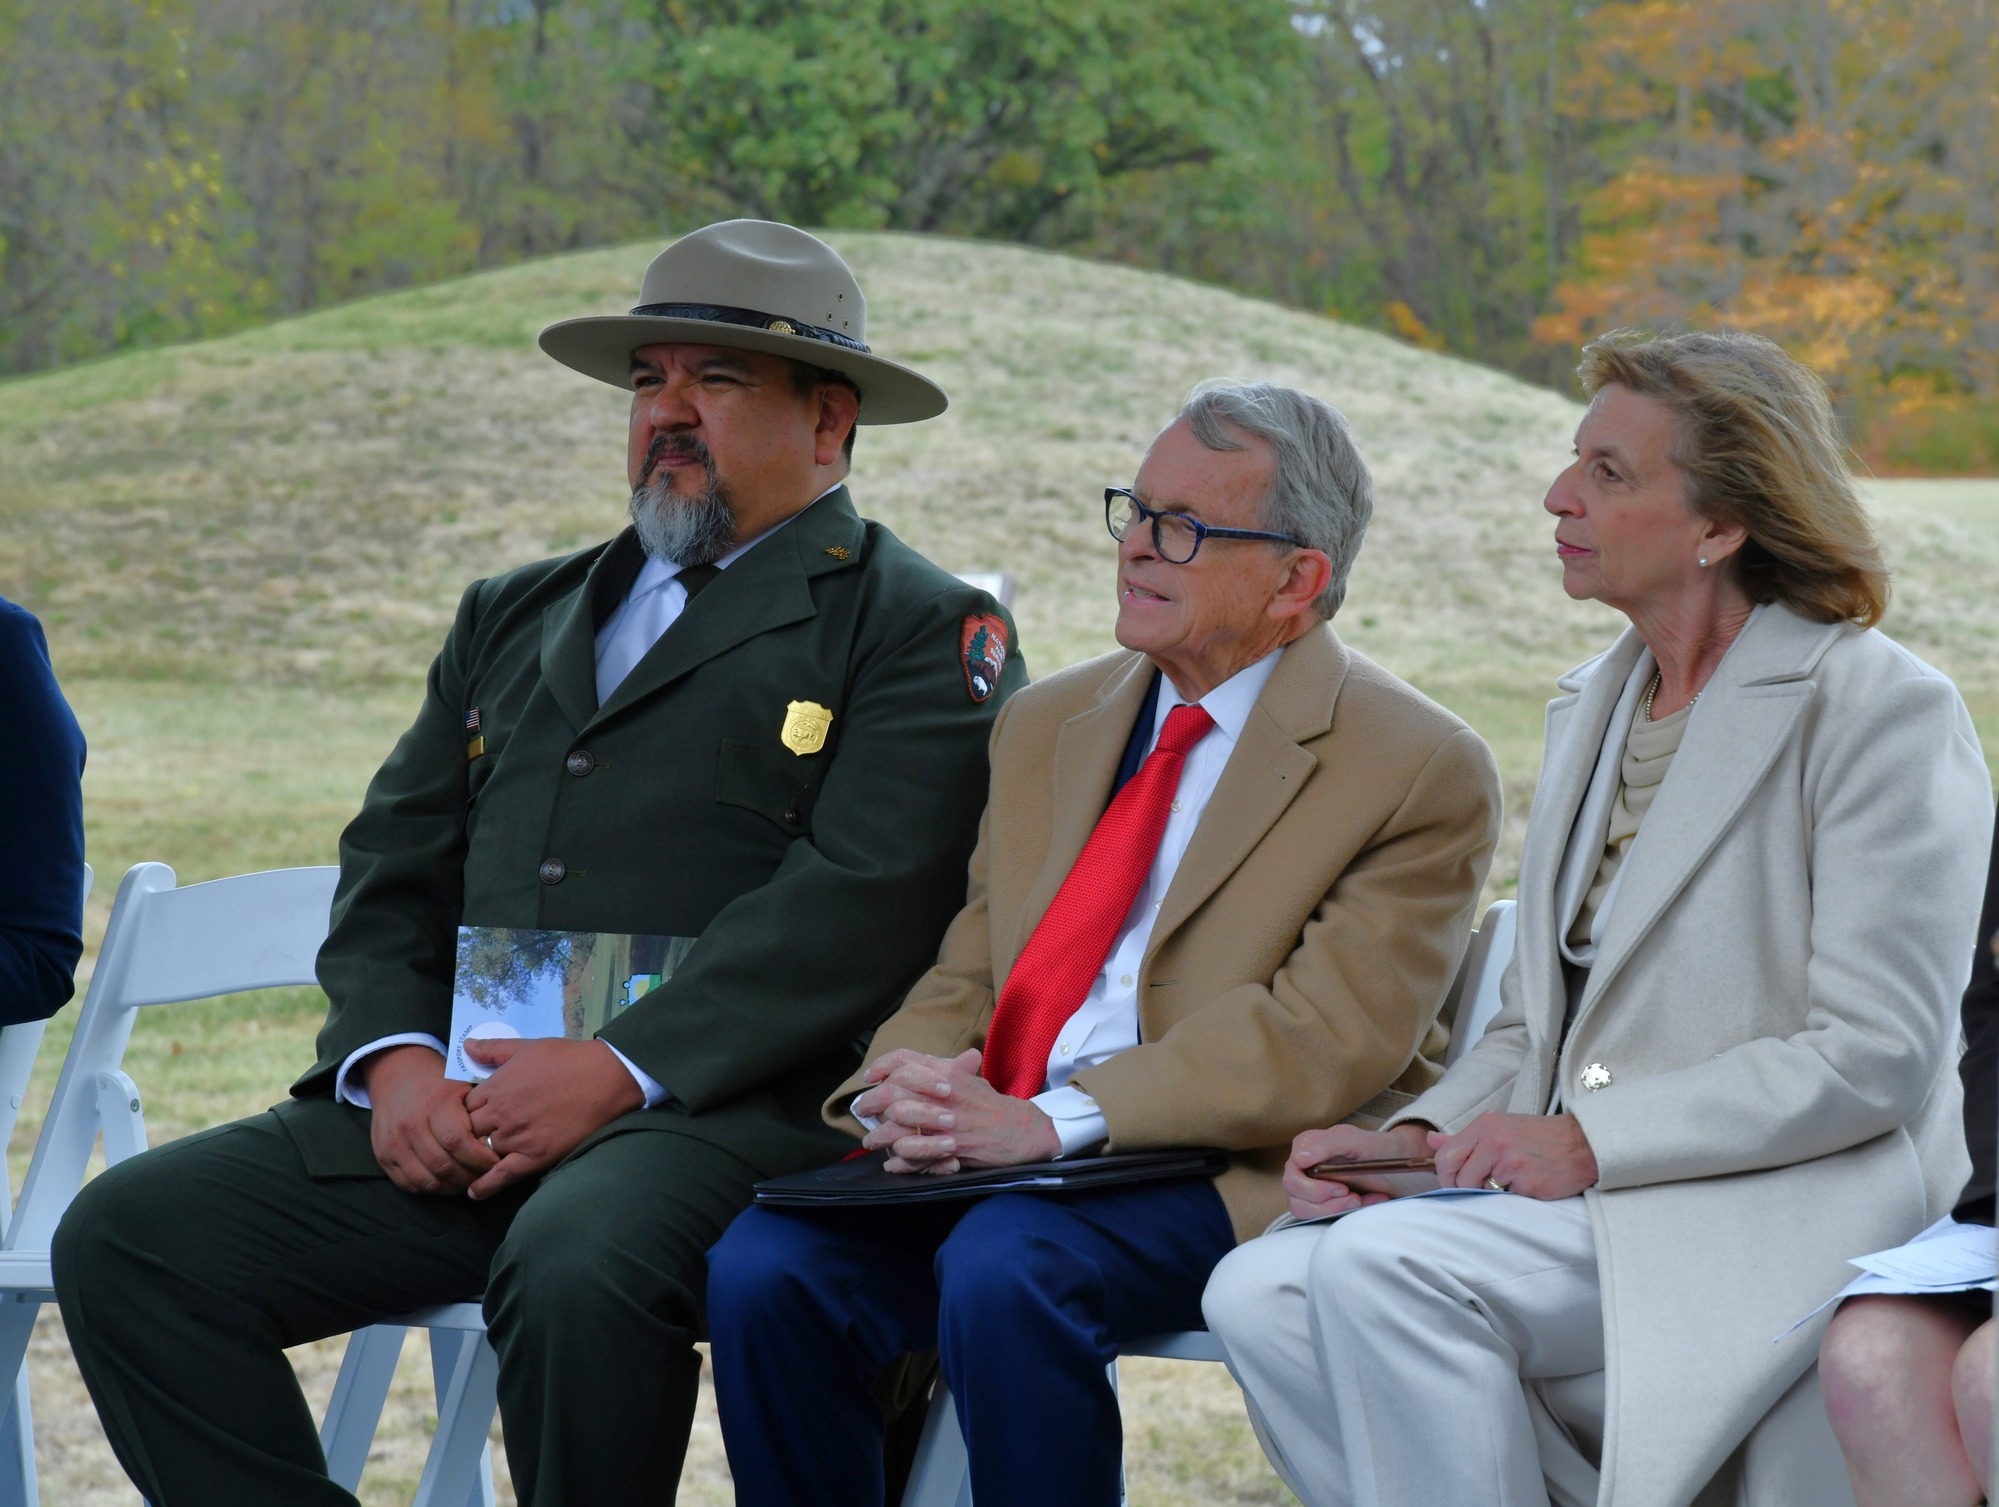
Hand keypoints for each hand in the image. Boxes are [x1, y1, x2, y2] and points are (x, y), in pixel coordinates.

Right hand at [360, 1044, 497, 1195]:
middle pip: (443, 1165)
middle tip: (485, 1177)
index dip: (480, 1158)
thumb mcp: (462, 1084)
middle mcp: (410, 1125)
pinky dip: (431, 1187)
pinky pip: (408, 1183)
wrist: (396, 1075)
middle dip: (469, 1176)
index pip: (458, 1142)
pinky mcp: (383, 1156)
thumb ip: (479, 1109)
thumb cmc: (438, 1081)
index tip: (496, 1163)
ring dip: (451, 1187)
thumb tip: (502, 1137)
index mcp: (434, 1105)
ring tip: (468, 1181)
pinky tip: (446, 1181)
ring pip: (426, 1180)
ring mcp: (393, 1143)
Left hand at [461, 1037, 645, 1199]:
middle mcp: (501, 1114)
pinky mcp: (535, 1157)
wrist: (605, 1078)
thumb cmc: (568, 1059)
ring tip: (472, 1164)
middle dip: (469, 1135)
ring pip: (482, 1154)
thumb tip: (465, 1045)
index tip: (474, 1116)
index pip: (463, 1108)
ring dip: (477, 1157)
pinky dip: (485, 1186)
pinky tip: (474, 1192)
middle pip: (468, 1132)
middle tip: (474, 1139)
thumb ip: (493, 1049)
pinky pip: (502, 1176)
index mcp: (496, 1087)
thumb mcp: (527, 1047)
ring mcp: (517, 1137)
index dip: (465, 1113)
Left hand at [853, 1048, 1060, 1173]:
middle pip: (893, 1091)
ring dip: (879, 1135)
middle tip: (864, 1111)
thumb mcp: (969, 1079)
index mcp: (947, 1073)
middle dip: (872, 1102)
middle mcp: (943, 1094)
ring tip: (872, 1141)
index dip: (881, 1066)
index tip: (868, 1078)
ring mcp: (945, 1123)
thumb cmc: (991, 1105)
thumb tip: (915, 1064)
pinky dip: (899, 1161)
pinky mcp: (950, 1148)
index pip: (905, 1060)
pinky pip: (913, 1154)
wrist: (1020, 1130)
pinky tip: (892, 1163)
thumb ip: (943, 1069)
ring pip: (897, 1126)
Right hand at [1282, 1123, 1436, 1219]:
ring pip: (1304, 1209)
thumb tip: (1298, 1159)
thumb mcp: (1357, 1140)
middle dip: (1325, 1202)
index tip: (1341, 1188)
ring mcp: (1312, 1186)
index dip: (1312, 1186)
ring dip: (1334, 1209)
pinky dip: (1344, 1213)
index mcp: (1308, 1146)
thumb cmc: (1378, 1148)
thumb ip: (1328, 1145)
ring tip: (1360, 1200)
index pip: (1292, 1171)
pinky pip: (1321, 1216)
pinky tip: (1366, 1202)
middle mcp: (1305, 1166)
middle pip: (1294, 1194)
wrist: (1401, 1164)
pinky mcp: (1323, 1202)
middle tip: (1353, 1197)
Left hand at [1429, 1112, 1598, 1199]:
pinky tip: (1528, 1184)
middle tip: (1481, 1188)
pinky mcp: (1527, 1182)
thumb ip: (1463, 1138)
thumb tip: (1430, 1141)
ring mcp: (1510, 1162)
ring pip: (1481, 1190)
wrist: (1583, 1144)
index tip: (1455, 1183)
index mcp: (1484, 1126)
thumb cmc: (1538, 1138)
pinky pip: (1506, 1199)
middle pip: (1458, 1177)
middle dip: (1464, 1188)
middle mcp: (1494, 1141)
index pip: (1446, 1157)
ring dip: (1491, 1192)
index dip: (1446, 1176)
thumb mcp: (1498, 1128)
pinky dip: (1513, 1197)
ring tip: (1511, 1181)